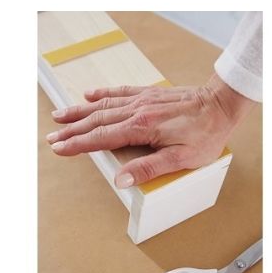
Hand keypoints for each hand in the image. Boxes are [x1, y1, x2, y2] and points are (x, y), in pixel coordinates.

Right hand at [46, 74, 256, 187]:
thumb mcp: (182, 159)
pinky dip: (102, 93)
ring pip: (103, 105)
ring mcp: (142, 100)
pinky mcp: (149, 94)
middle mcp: (137, 111)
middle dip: (72, 130)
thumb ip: (150, 169)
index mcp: (141, 128)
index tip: (59, 149)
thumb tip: (121, 180)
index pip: (102, 138)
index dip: (78, 144)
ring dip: (79, 111)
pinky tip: (89, 94)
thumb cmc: (205, 135)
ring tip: (59, 116)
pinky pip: (119, 92)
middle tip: (51, 137)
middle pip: (96, 121)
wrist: (220, 105)